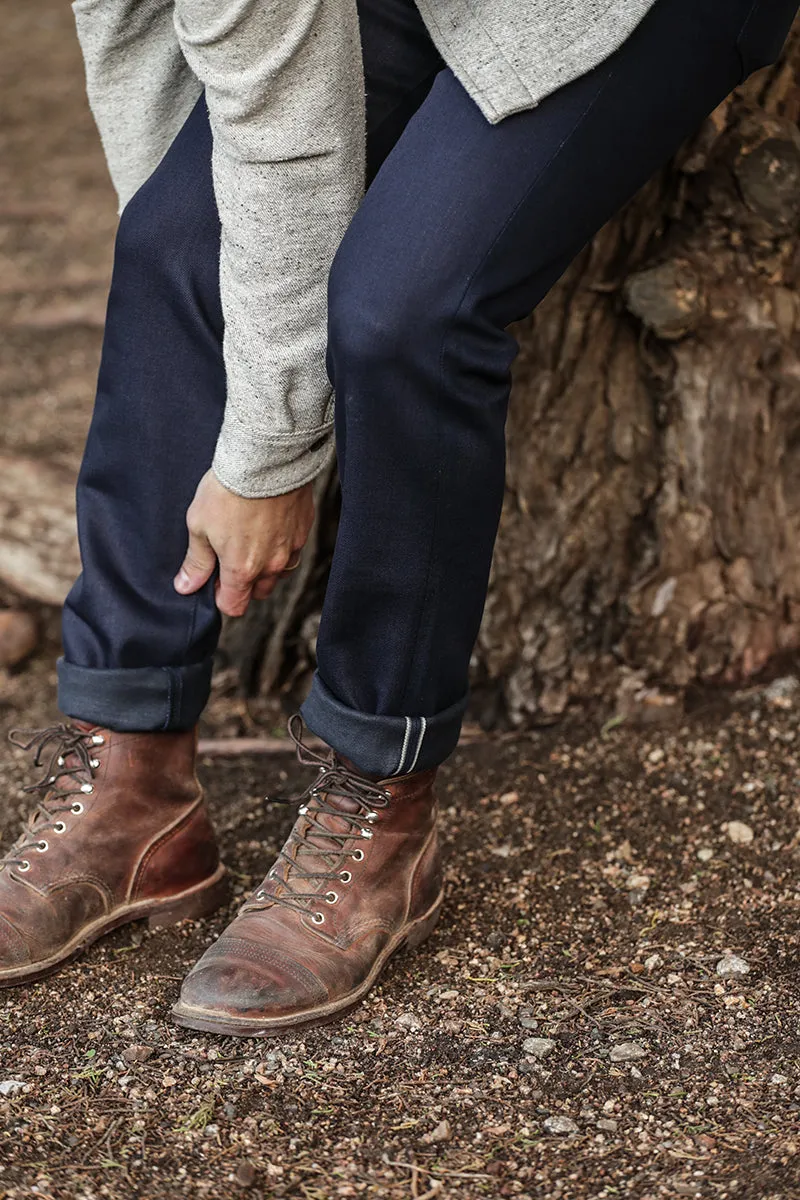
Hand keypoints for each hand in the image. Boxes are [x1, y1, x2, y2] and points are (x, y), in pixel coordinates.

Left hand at [174, 471, 313, 615]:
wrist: (265, 459)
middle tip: (230, 556)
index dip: (221, 597)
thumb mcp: (199, 526)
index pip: (234, 606)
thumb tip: (186, 587)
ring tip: (251, 538)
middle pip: (259, 592)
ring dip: (265, 566)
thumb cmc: (228, 491)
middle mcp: (271, 565)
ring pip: (279, 572)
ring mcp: (291, 548)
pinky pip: (292, 548)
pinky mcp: (303, 529)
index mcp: (242, 570)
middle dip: (245, 583)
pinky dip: (280, 544)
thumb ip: (196, 561)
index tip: (214, 581)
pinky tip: (268, 523)